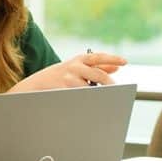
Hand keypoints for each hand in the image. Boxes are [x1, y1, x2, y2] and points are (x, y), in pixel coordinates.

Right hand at [12, 51, 126, 91]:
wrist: (36, 85)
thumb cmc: (61, 76)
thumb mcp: (77, 67)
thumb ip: (96, 66)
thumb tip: (117, 67)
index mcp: (79, 59)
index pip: (99, 57)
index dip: (112, 58)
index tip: (125, 62)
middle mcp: (74, 67)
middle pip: (98, 75)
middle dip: (109, 84)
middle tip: (117, 91)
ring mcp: (68, 79)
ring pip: (91, 89)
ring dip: (98, 95)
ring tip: (105, 100)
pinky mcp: (63, 90)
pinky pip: (81, 96)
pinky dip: (88, 100)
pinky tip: (91, 104)